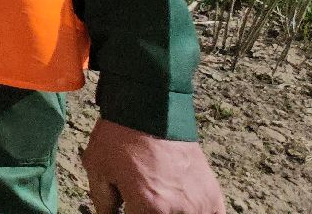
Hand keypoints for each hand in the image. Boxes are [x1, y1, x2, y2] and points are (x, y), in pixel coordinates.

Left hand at [82, 119, 224, 213]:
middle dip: (147, 211)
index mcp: (150, 207)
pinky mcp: (213, 195)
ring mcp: (200, 203)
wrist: (151, 108)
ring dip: (172, 212)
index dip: (127, 213)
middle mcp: (179, 210)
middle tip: (139, 200)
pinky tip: (184, 209)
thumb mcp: (98, 170)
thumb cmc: (121, 137)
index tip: (126, 207)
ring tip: (159, 200)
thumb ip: (103, 203)